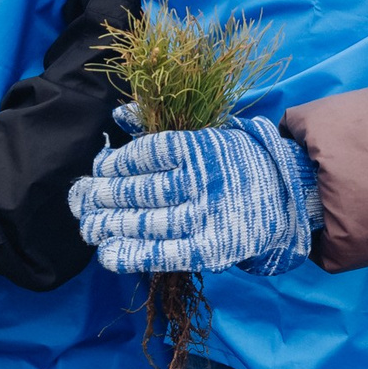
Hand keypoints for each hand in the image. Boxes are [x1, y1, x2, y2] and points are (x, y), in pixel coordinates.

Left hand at [66, 105, 318, 277]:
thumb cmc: (233, 163)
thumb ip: (160, 126)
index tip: (100, 169)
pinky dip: (133, 255)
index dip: (116, 163)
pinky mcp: (212, 248)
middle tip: (81, 199)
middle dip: (104, 196)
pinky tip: (107, 253)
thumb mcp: (205, 136)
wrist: (286, 196)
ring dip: (110, 225)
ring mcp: (208, 216)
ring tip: (88, 225)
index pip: (146, 154)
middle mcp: (204, 181)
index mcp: (201, 148)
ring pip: (147, 221)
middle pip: (141, 189)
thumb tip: (118, 114)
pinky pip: (165, 253)